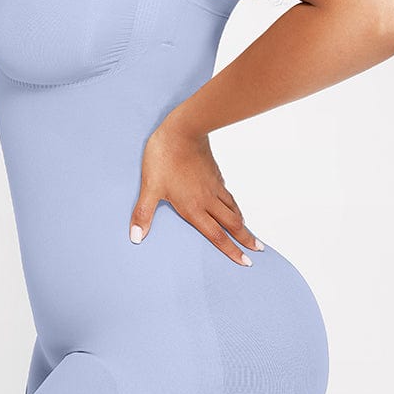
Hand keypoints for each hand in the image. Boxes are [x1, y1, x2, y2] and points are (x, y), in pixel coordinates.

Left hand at [129, 116, 264, 264]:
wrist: (183, 130)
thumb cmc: (165, 158)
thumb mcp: (150, 187)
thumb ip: (143, 213)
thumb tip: (136, 237)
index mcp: (194, 208)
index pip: (216, 235)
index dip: (231, 251)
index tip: (245, 262)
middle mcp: (208, 200)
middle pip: (232, 224)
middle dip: (245, 239)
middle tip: (258, 251)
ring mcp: (214, 186)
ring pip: (233, 209)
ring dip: (243, 223)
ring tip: (250, 233)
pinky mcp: (215, 174)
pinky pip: (228, 194)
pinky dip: (234, 205)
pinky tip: (233, 205)